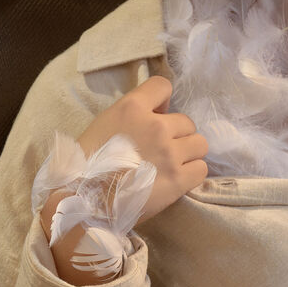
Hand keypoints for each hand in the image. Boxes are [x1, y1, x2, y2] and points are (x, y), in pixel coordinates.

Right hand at [42, 75, 208, 250]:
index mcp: (132, 108)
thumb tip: (159, 113)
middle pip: (187, 122)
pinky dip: (192, 174)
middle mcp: (156, 126)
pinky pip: (202, 168)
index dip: (163, 102)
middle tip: (161, 152)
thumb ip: (132, 115)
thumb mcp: (104, 124)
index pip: (163, 86)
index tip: (158, 116)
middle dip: (176, 135)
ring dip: (188, 154)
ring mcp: (170, 153)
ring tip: (171, 166)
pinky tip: (176, 179)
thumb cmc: (88, 164)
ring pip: (199, 144)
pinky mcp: (179, 179)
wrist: (86, 200)